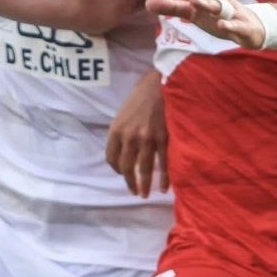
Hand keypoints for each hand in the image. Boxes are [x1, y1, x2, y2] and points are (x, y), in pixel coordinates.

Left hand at [106, 70, 168, 197]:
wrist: (162, 82)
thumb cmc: (143, 93)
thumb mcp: (125, 111)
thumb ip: (123, 129)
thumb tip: (125, 146)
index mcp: (116, 129)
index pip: (111, 157)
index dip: (116, 169)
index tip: (122, 173)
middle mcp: (129, 137)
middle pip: (126, 166)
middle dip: (129, 182)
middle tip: (134, 191)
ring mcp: (147, 139)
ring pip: (144, 169)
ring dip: (143, 184)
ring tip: (144, 194)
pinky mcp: (164, 138)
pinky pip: (163, 163)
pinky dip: (164, 178)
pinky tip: (164, 187)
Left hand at [145, 0, 265, 48]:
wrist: (252, 28)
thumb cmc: (219, 18)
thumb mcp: (194, 14)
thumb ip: (172, 9)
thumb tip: (148, 3)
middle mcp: (217, 1)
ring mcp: (231, 12)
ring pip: (218, 6)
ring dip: (206, 3)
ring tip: (193, 1)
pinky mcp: (242, 26)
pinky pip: (235, 25)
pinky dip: (228, 24)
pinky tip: (221, 24)